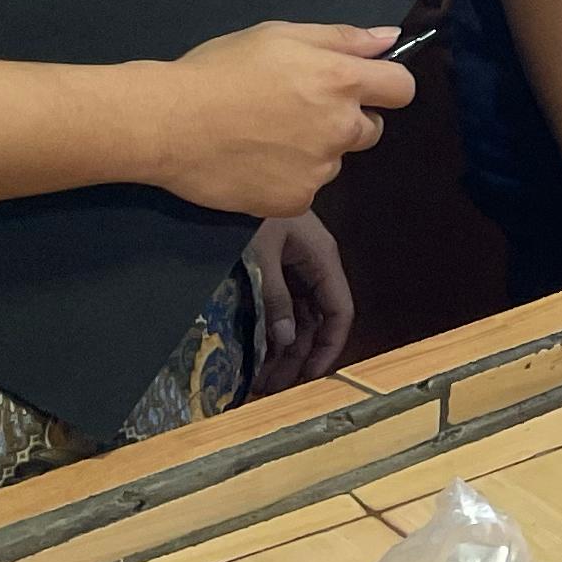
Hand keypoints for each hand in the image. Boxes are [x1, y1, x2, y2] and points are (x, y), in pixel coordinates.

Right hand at [136, 25, 416, 219]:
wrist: (167, 124)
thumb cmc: (219, 70)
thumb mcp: (279, 35)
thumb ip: (341, 38)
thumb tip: (389, 39)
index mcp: (341, 81)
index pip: (402, 89)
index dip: (385, 86)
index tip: (362, 86)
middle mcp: (340, 128)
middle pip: (371, 128)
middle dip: (346, 119)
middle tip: (296, 110)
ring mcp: (320, 169)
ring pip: (335, 159)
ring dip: (315, 150)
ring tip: (265, 136)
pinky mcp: (296, 200)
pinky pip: (307, 188)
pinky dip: (289, 178)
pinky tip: (255, 162)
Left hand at [243, 211, 354, 391]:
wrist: (222, 175)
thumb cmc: (247, 212)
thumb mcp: (261, 255)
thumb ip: (274, 297)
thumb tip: (283, 339)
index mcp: (321, 257)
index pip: (339, 310)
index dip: (329, 346)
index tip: (311, 377)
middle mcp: (312, 265)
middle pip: (316, 320)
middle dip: (298, 356)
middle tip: (274, 387)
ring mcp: (293, 265)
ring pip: (297, 316)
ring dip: (283, 348)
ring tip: (261, 378)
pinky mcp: (273, 265)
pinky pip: (280, 305)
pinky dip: (271, 329)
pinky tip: (256, 351)